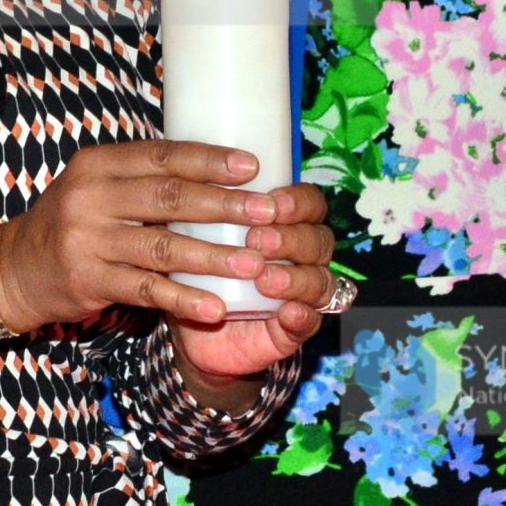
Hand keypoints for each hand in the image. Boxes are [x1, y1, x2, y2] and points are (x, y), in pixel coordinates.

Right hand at [0, 140, 336, 370]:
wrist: (14, 269)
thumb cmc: (74, 222)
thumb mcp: (98, 186)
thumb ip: (143, 178)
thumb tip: (219, 169)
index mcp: (99, 164)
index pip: (161, 155)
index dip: (209, 161)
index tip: (252, 167)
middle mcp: (90, 197)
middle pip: (168, 197)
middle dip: (224, 205)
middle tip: (268, 212)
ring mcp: (87, 240)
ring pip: (162, 246)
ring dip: (214, 255)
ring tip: (255, 262)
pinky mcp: (88, 281)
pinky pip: (146, 290)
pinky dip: (184, 298)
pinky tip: (216, 306)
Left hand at [171, 192, 339, 382]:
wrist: (193, 330)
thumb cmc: (198, 271)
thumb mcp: (197, 238)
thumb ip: (203, 211)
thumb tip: (186, 175)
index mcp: (288, 225)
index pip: (310, 204)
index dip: (298, 201)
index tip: (271, 201)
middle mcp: (303, 257)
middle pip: (318, 240)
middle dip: (291, 237)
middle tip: (258, 240)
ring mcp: (303, 295)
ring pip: (320, 280)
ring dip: (295, 278)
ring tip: (265, 279)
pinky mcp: (294, 329)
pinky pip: (310, 322)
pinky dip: (301, 316)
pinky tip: (287, 312)